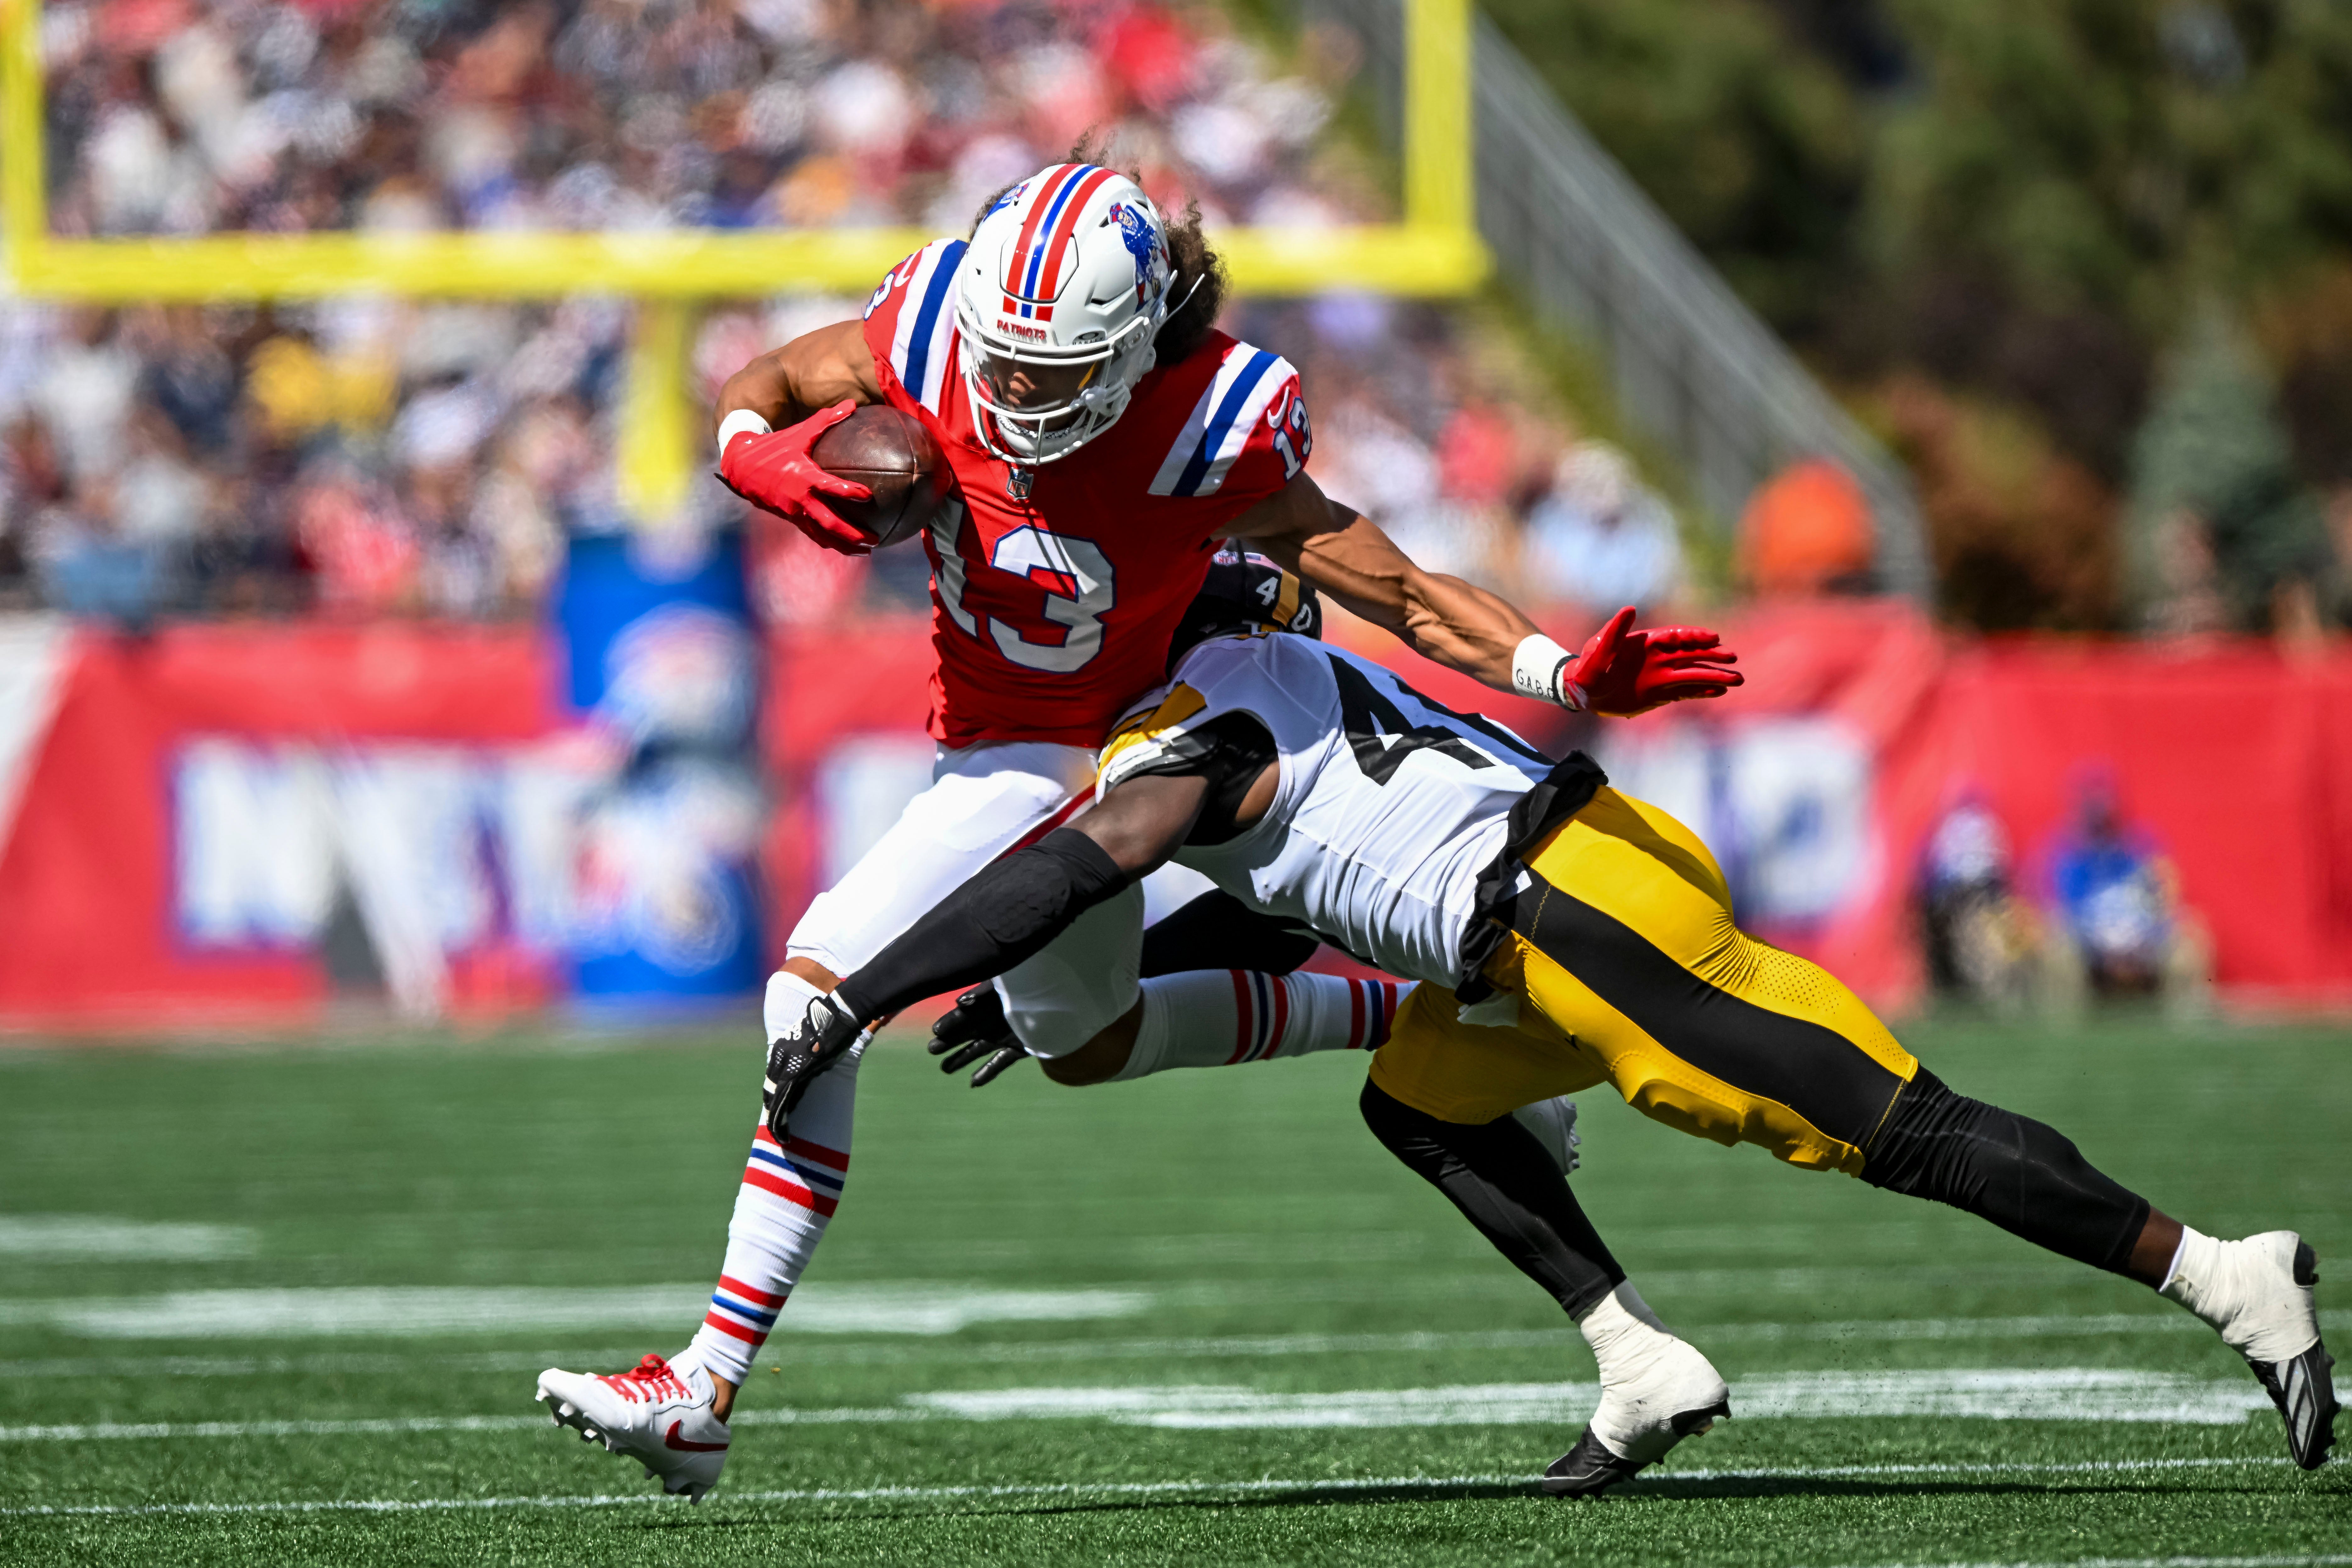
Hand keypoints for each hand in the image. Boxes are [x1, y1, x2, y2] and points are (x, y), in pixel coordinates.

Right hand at [716, 399, 875, 555]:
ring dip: (844, 545)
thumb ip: (827, 420)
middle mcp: (799, 499)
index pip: (830, 488)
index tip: (869, 496)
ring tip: (866, 552)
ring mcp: (794, 513)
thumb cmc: (774, 447)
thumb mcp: (799, 432)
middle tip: (875, 540)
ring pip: (822, 535)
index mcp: (803, 477)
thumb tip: (852, 404)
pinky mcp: (790, 519)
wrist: (742, 467)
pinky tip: (845, 545)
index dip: (849, 492)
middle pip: (829, 523)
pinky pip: (813, 534)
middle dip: (852, 534)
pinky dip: (829, 541)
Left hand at [761, 991, 862, 1140]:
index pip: (773, 1079)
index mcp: (781, 1050)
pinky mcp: (796, 1074)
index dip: (774, 1096)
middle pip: (770, 1090)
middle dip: (772, 1110)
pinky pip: (784, 1101)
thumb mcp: (815, 1046)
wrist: (837, 1017)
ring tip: (779, 1135)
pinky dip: (781, 1118)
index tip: (777, 1109)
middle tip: (776, 1127)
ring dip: (775, 1120)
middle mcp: (779, 1058)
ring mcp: (786, 1065)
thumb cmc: (832, 1029)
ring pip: (774, 1099)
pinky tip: (782, 1131)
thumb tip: (812, 1071)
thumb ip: (809, 1060)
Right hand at [927, 986, 1031, 1086]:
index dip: (949, 1023)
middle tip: (932, 1049)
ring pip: (978, 1049)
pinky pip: (1000, 1062)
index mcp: (987, 1004)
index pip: (962, 1015)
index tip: (936, 1031)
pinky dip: (987, 1072)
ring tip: (945, 1069)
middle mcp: (992, 1020)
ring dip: (962, 1058)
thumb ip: (983, 992)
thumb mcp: (1004, 985)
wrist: (1063, 1000)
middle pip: (965, 1033)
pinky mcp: (1018, 1048)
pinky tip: (973, 1083)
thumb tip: (960, 1003)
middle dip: (948, 1041)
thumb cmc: (1031, 987)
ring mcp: (1004, 1035)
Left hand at [1566, 607, 1741, 716]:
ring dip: (1713, 676)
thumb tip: (1630, 608)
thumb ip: (1615, 631)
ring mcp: (1661, 677)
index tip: (1714, 637)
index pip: (1676, 637)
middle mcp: (1658, 658)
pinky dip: (1701, 692)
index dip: (1695, 636)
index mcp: (1646, 643)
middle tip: (1734, 659)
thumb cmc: (1589, 667)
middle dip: (1712, 657)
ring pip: (1692, 674)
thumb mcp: (1599, 648)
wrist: (1583, 692)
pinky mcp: (1659, 694)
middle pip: (1691, 655)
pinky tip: (1719, 692)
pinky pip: (1685, 692)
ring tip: (1736, 680)